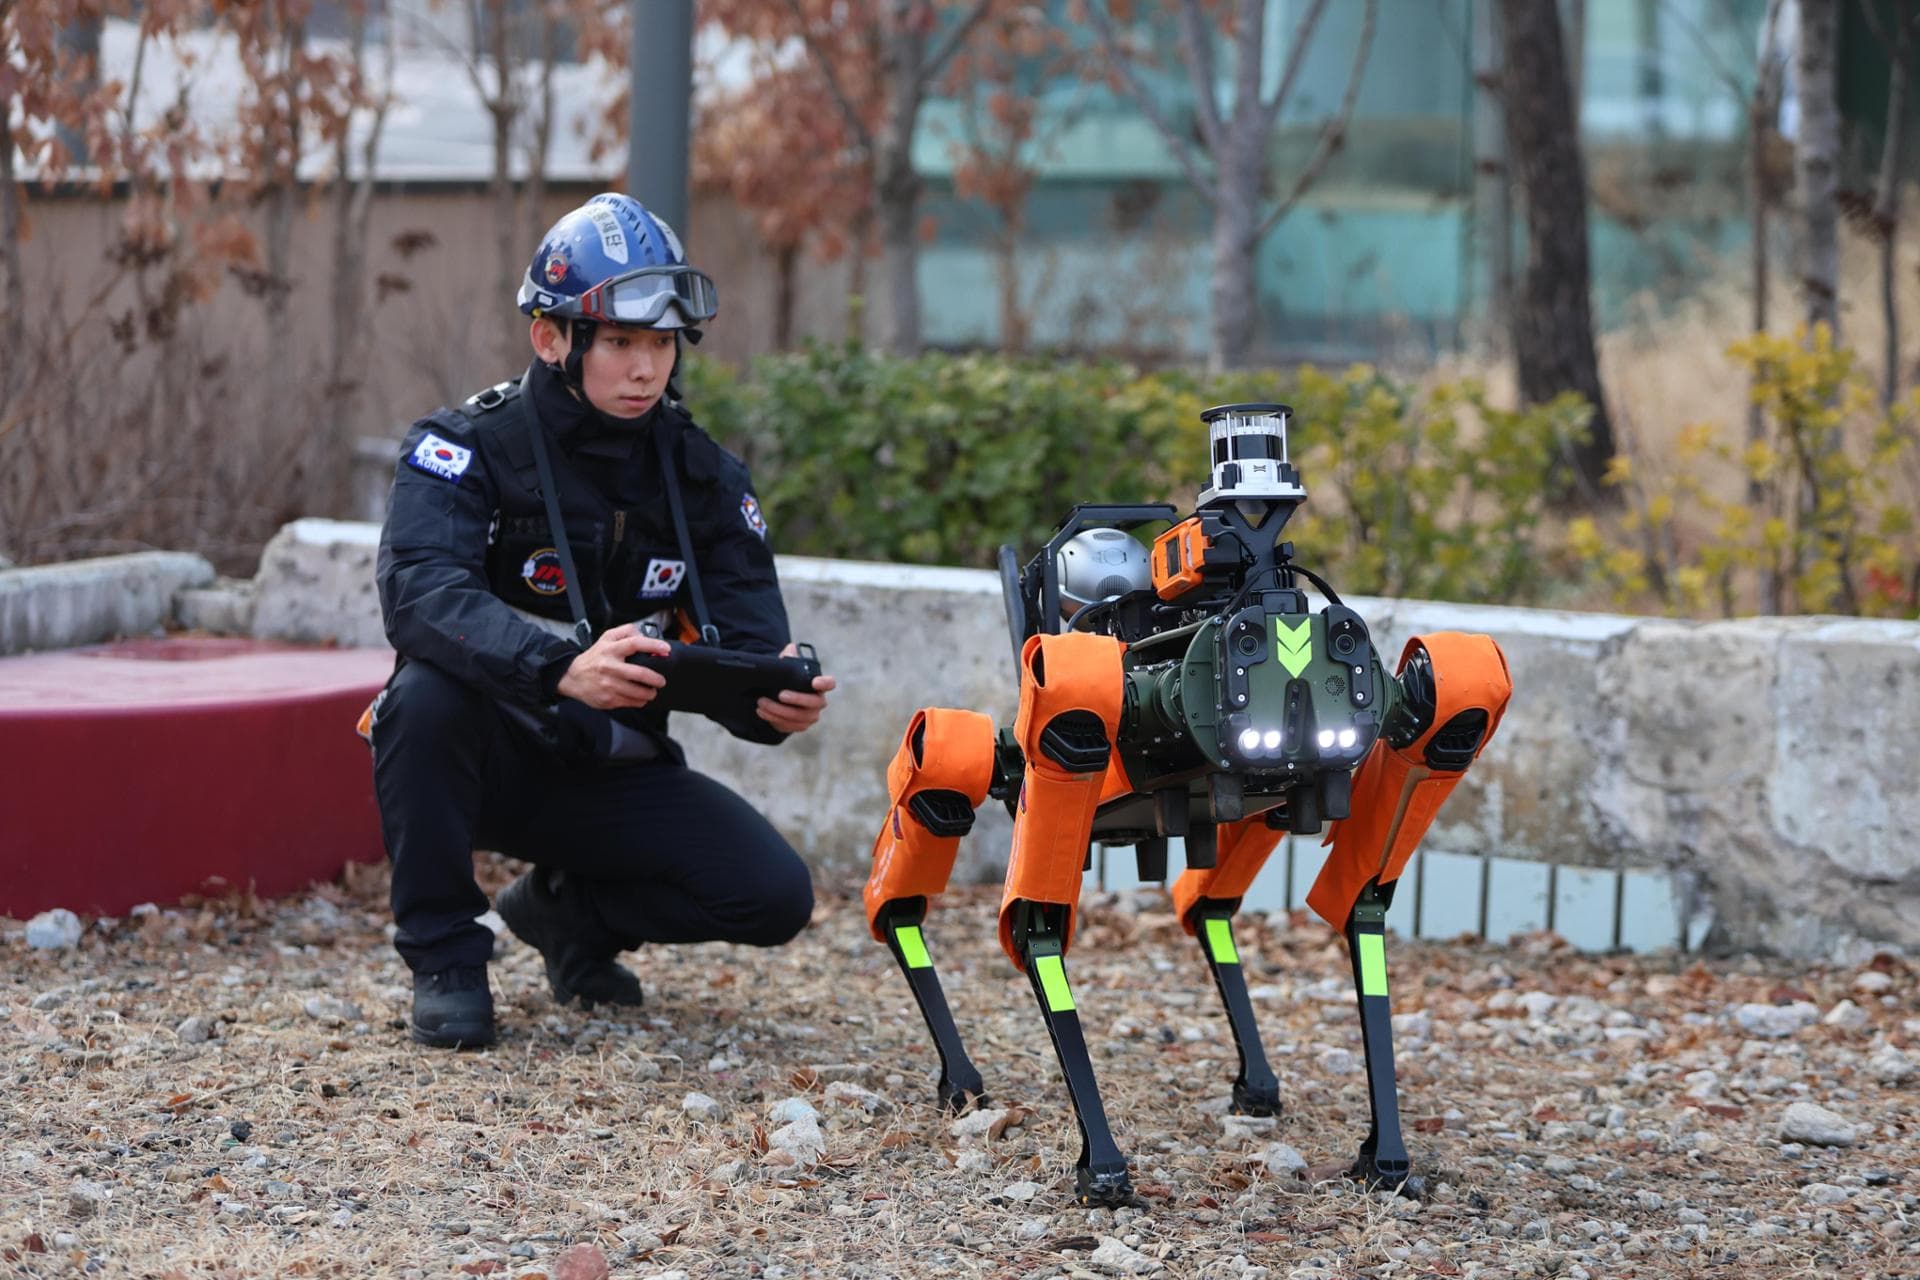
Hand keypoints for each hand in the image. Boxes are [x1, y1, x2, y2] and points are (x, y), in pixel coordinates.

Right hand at [555, 624, 669, 709]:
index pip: (635, 644)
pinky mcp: (608, 699)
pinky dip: (640, 700)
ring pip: (638, 692)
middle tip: (661, 680)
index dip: (653, 646)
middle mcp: (609, 667)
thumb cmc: (595, 657)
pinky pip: (631, 702)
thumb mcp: (607, 638)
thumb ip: (627, 633)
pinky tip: (640, 697)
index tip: (665, 650)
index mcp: (610, 649)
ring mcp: (609, 685)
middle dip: (656, 678)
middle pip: (640, 673)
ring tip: (652, 690)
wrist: (573, 677)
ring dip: (650, 692)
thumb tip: (646, 637)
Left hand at [757, 641, 835, 733]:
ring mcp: (809, 716)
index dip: (825, 683)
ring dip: (779, 710)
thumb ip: (789, 656)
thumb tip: (791, 649)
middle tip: (780, 694)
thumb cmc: (787, 678)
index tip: (814, 682)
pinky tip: (762, 711)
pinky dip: (773, 719)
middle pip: (814, 703)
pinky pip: (789, 725)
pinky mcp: (798, 726)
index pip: (829, 683)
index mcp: (819, 685)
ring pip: (798, 717)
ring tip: (762, 702)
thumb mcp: (787, 665)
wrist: (777, 696)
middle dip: (797, 699)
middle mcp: (818, 702)